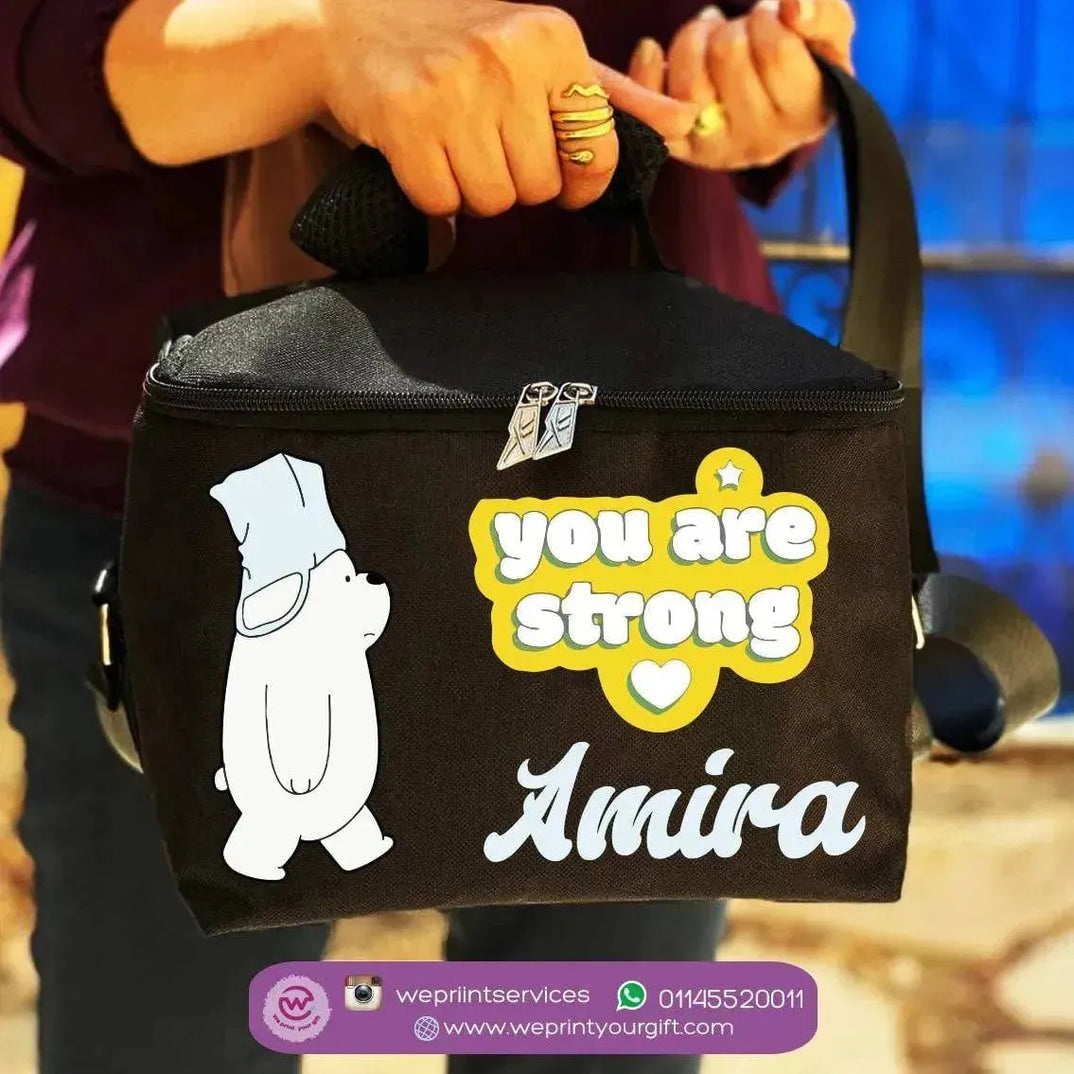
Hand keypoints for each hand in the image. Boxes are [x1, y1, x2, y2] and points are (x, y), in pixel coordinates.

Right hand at [315, 0, 696, 215]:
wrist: (349, 23)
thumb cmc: (458, 40)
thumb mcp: (540, 50)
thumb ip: (611, 94)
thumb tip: (684, 123)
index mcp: (552, 39)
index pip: (596, 154)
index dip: (578, 182)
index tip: (559, 176)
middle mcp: (507, 57)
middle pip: (540, 186)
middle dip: (517, 181)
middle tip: (488, 145)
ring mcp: (453, 87)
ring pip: (494, 200)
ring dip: (475, 191)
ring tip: (457, 147)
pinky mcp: (405, 119)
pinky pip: (444, 202)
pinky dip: (434, 194)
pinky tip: (425, 154)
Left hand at [609, 0, 854, 170]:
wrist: (766, 99)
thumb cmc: (802, 58)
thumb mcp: (828, 30)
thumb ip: (823, 12)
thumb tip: (794, 9)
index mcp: (806, 115)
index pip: (777, 51)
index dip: (767, 19)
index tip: (770, 17)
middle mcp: (762, 143)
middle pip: (729, 57)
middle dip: (731, 29)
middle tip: (740, 32)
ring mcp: (717, 150)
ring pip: (690, 80)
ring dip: (694, 42)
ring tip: (711, 41)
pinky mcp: (678, 149)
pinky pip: (652, 113)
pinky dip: (645, 73)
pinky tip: (652, 51)